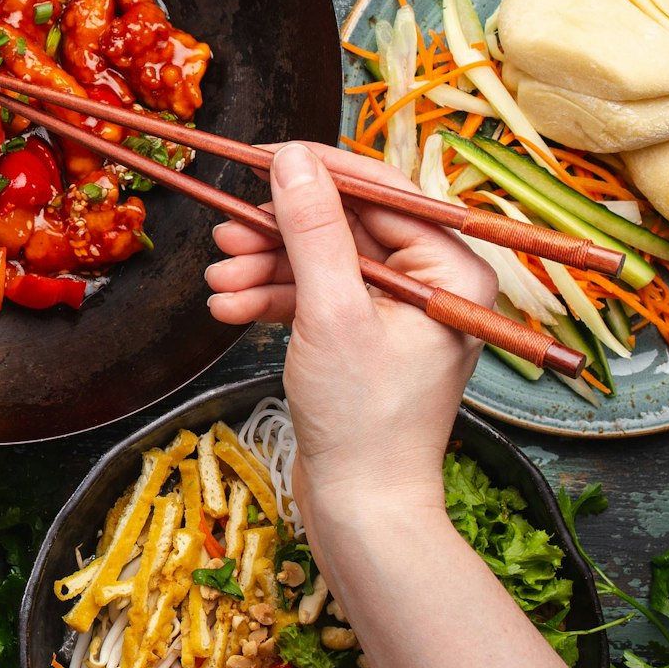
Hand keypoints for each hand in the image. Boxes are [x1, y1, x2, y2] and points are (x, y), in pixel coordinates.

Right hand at [204, 143, 496, 524]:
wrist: (362, 509)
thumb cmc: (364, 420)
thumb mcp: (331, 312)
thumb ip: (312, 230)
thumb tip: (291, 159)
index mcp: (451, 271)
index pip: (379, 191)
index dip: (314, 171)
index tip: (256, 158)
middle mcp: (431, 284)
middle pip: (342, 226)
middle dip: (277, 233)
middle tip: (224, 232)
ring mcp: (395, 313)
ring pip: (319, 262)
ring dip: (264, 269)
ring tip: (218, 282)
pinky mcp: (362, 338)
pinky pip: (313, 298)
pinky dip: (271, 300)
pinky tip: (231, 308)